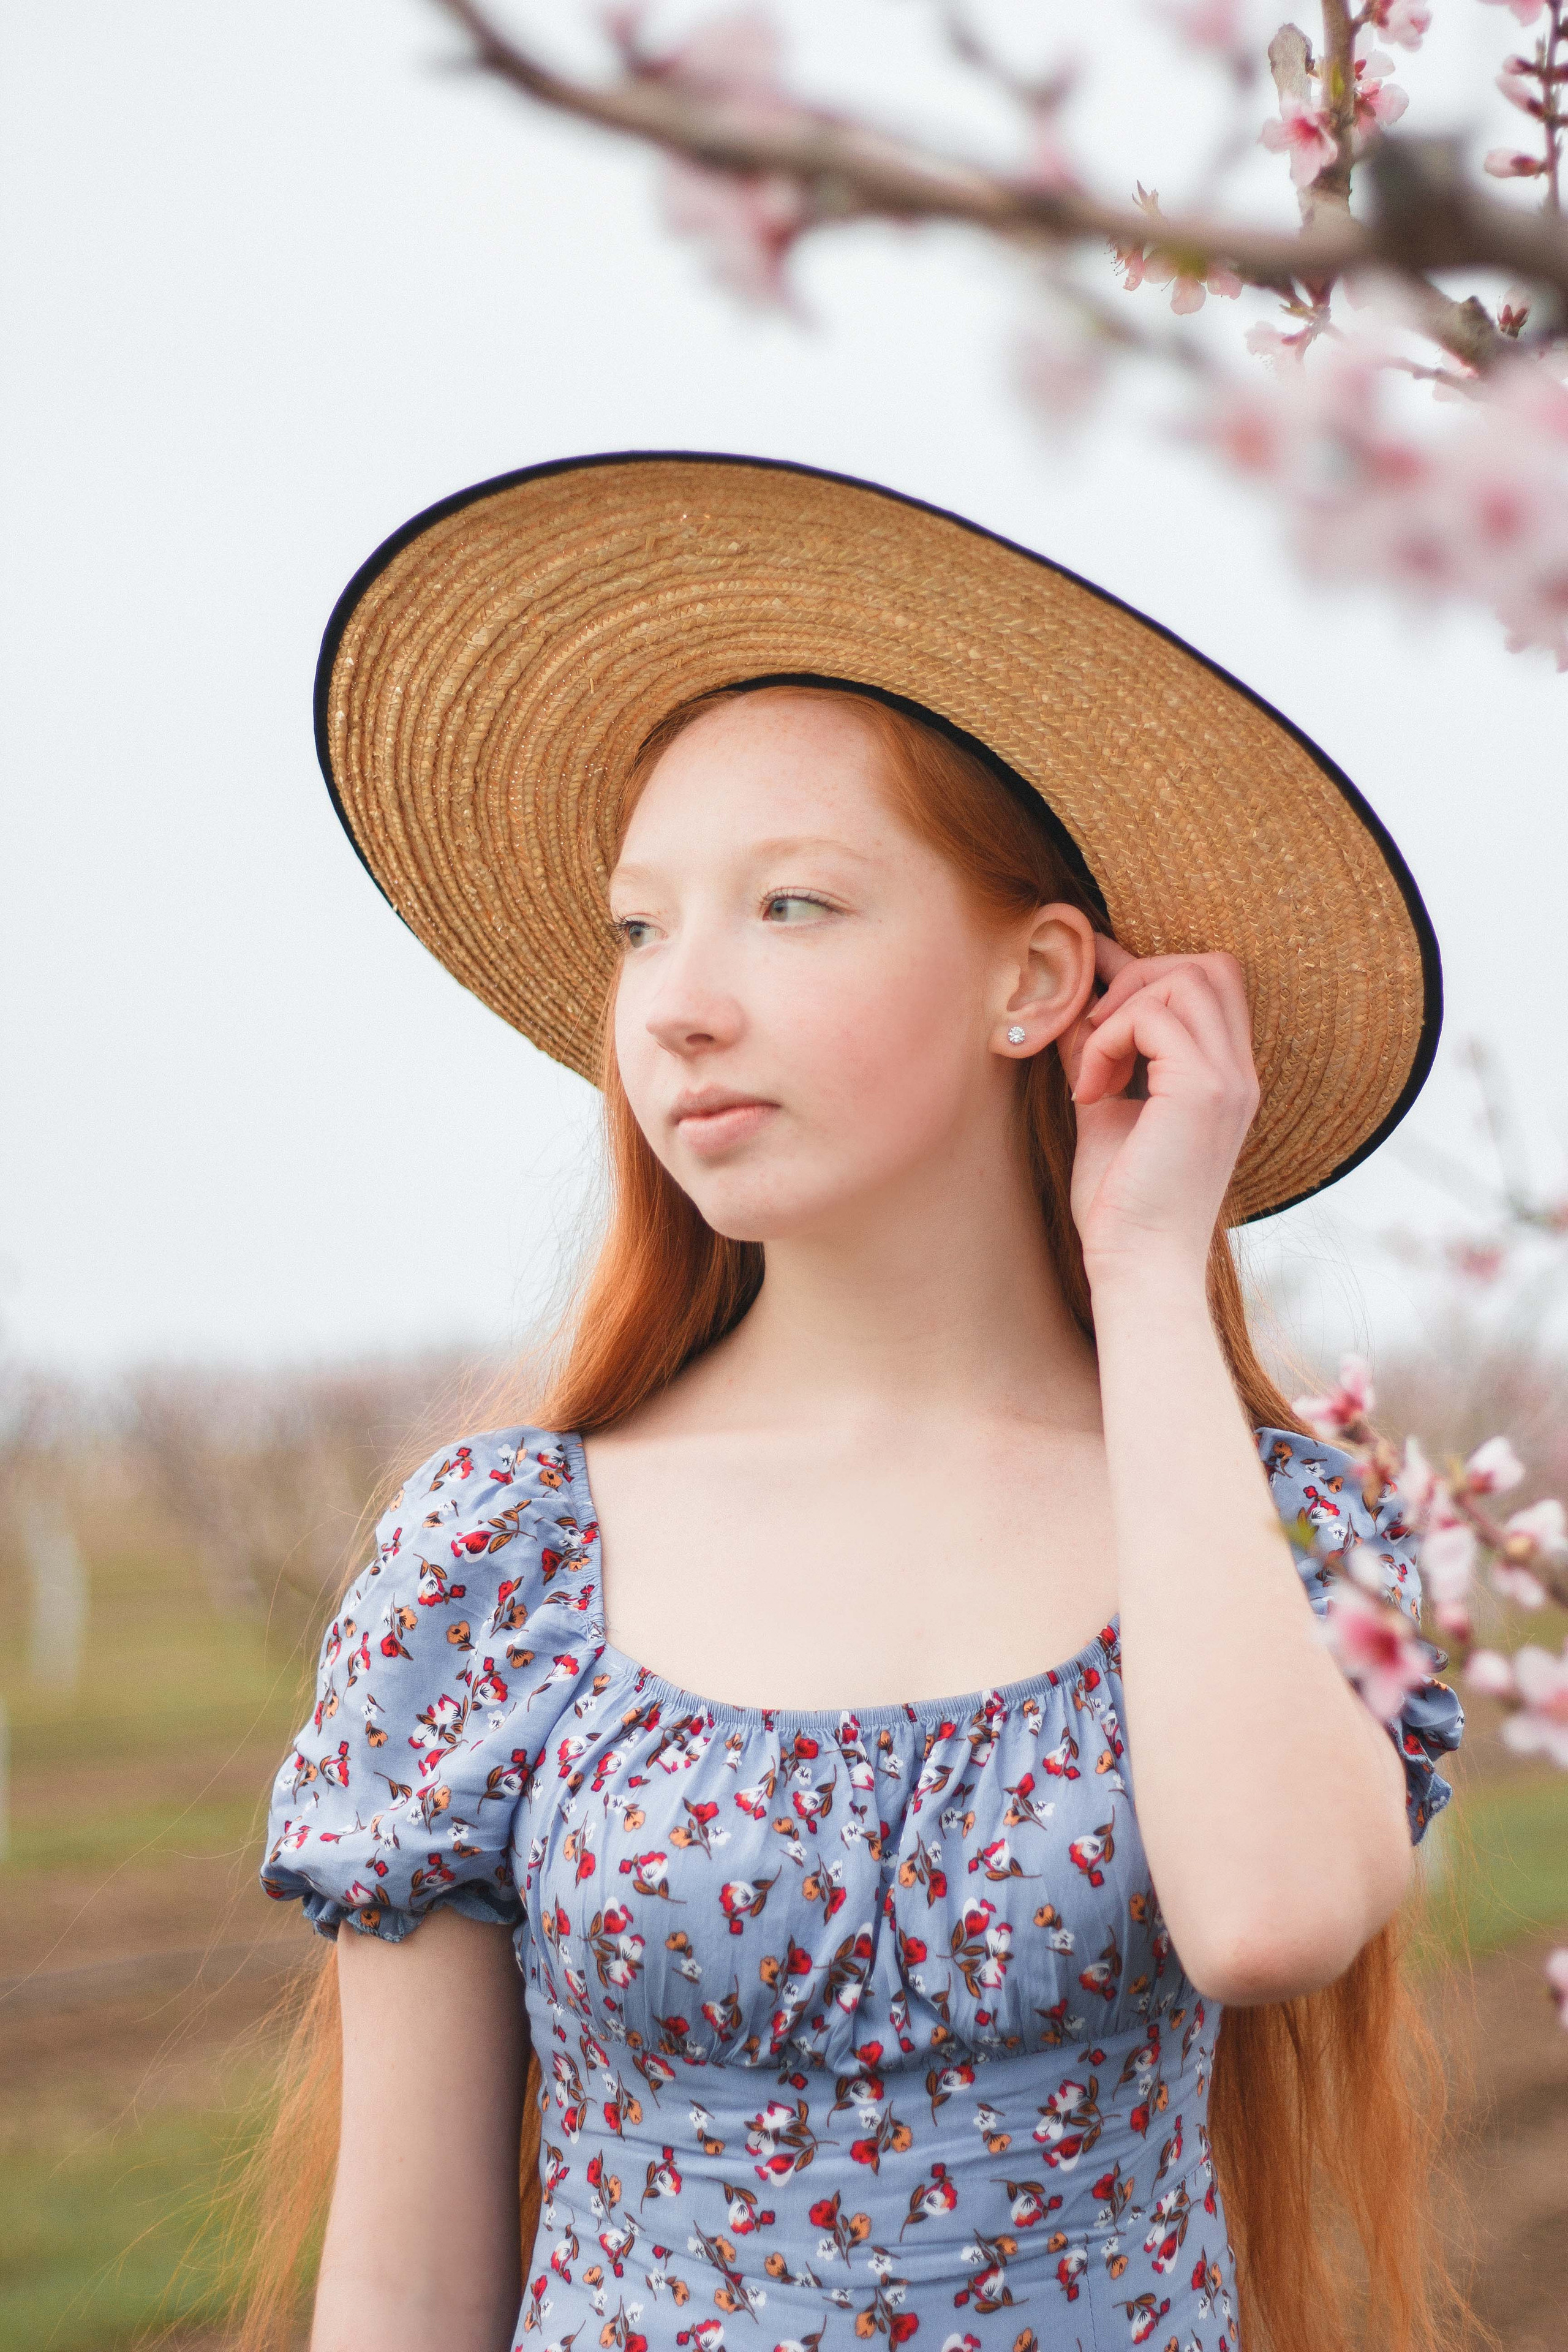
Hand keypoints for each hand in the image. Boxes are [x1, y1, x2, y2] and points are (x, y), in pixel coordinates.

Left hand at [1062, 937, 1259, 1288]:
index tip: (1090, 997)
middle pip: (1210, 965)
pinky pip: (1152, 1016)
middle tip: (1093, 1031)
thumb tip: (1069, 1005)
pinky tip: (1090, 1092)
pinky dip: (1107, 1039)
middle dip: (1138, 976)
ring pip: (1187, 977)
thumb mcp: (1106, 1111)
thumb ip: (1099, 1055)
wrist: (1138, 1266)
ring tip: (1092, 1067)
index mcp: (1227, 1078)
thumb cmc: (1123, 1205)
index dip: (1147, 972)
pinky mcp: (1202, 1090)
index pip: (1211, 985)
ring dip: (1121, 1007)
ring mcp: (1229, 1079)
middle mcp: (1240, 1073)